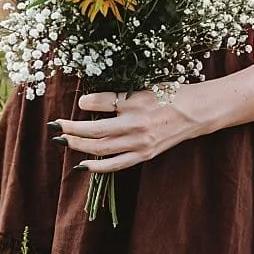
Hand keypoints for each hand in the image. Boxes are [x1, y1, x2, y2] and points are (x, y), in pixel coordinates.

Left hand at [52, 90, 199, 174]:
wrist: (198, 112)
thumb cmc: (172, 95)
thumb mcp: (146, 87)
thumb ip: (118, 96)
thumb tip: (87, 103)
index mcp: (138, 102)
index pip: (102, 103)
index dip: (86, 103)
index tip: (78, 102)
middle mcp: (138, 124)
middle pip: (96, 130)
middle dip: (72, 129)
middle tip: (55, 127)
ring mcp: (141, 142)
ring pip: (102, 148)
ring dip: (79, 146)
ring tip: (63, 141)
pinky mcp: (145, 155)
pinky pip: (116, 164)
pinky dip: (98, 166)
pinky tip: (82, 164)